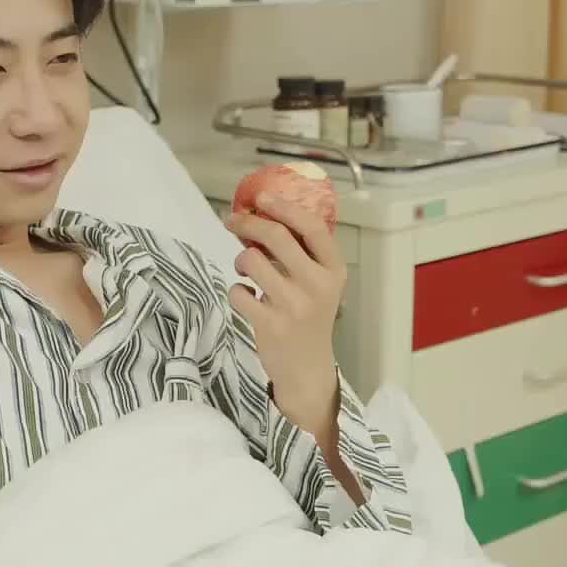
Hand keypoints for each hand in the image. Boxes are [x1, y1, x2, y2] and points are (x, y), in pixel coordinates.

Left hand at [225, 192, 346, 437]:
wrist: (307, 369)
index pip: (312, 227)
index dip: (284, 207)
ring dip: (240, 260)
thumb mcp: (320, 284)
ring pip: (250, 260)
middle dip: (248, 223)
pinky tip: (247, 300)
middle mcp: (317, 286)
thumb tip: (263, 215)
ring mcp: (293, 306)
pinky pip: (237, 292)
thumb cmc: (309, 318)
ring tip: (245, 270)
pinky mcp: (269, 324)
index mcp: (334, 271)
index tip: (262, 197)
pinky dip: (236, 292)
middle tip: (232, 220)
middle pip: (276, 236)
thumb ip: (302, 254)